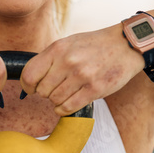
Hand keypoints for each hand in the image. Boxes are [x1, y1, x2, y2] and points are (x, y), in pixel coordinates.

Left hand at [20, 24, 144, 115]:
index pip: (29, 74)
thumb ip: (50, 58)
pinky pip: (69, 107)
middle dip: (45, 93)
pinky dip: (64, 109)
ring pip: (55, 100)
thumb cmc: (94, 45)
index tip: (32, 89)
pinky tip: (68, 103)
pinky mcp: (95, 89)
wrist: (125, 44)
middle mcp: (68, 61)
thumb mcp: (68, 43)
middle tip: (55, 89)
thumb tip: (31, 78)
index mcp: (58, 48)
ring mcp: (82, 76)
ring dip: (57, 101)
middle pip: (42, 90)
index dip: (28, 86)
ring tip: (66, 93)